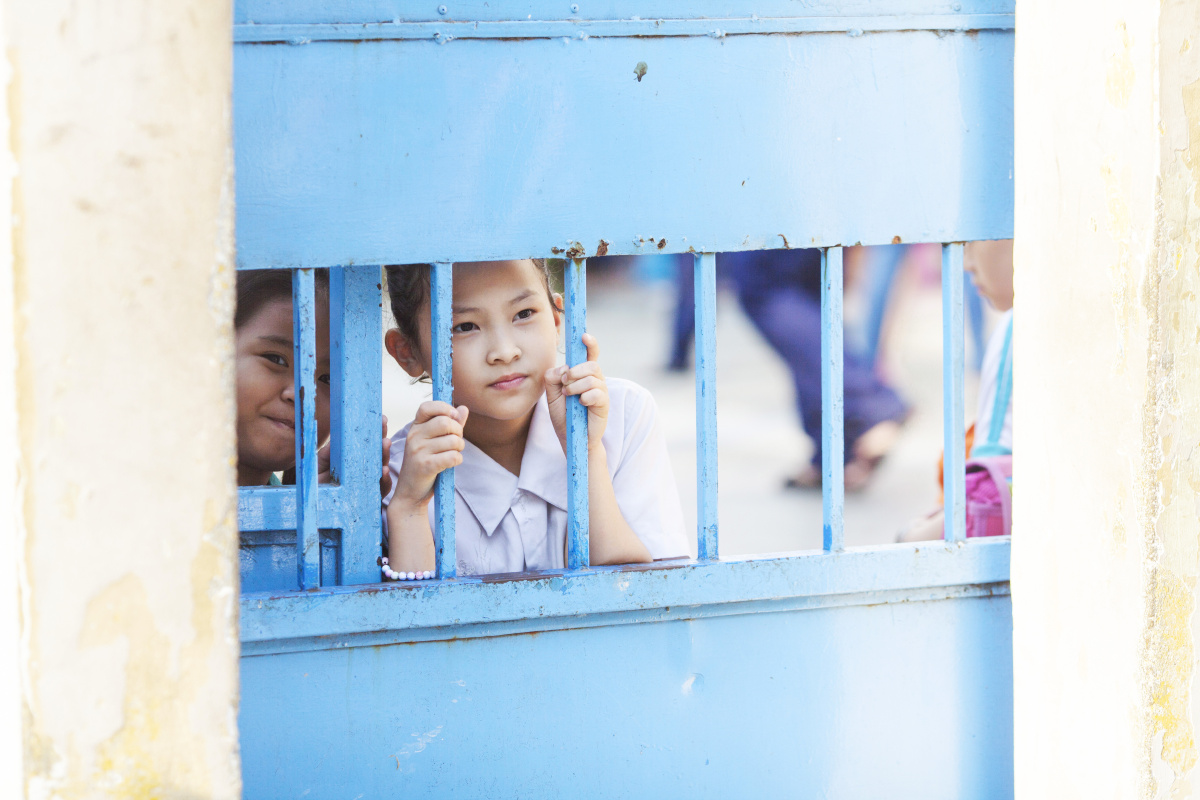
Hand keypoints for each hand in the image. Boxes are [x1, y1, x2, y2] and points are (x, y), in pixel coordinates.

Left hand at [316, 415, 393, 496]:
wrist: (312, 503)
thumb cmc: (317, 481)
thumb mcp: (321, 461)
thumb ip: (331, 449)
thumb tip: (340, 431)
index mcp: (356, 458)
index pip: (369, 442)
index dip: (377, 430)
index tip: (382, 418)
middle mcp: (365, 469)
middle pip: (379, 453)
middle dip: (383, 439)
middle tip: (384, 427)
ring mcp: (369, 483)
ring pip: (382, 468)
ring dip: (385, 456)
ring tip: (385, 443)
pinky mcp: (370, 499)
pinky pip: (381, 490)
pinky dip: (385, 481)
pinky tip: (384, 471)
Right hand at [391, 401, 468, 508]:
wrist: (411, 493)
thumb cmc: (425, 465)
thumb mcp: (434, 442)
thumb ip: (450, 425)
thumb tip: (463, 408)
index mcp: (415, 427)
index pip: (427, 406)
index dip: (444, 408)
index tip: (453, 417)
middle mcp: (414, 436)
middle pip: (446, 422)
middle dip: (458, 432)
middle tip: (456, 443)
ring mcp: (418, 451)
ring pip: (453, 441)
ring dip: (459, 449)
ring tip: (452, 455)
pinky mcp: (425, 466)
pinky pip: (453, 456)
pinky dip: (457, 460)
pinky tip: (451, 464)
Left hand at [545, 333, 607, 452]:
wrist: (571, 439)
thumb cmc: (563, 416)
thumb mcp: (551, 395)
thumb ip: (552, 378)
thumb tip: (562, 369)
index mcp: (582, 375)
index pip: (590, 354)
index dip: (590, 343)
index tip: (584, 336)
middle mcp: (594, 380)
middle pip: (591, 364)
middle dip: (575, 371)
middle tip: (565, 384)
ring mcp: (601, 391)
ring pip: (592, 377)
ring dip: (576, 386)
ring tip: (569, 396)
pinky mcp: (604, 404)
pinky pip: (596, 392)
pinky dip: (584, 397)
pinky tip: (580, 404)